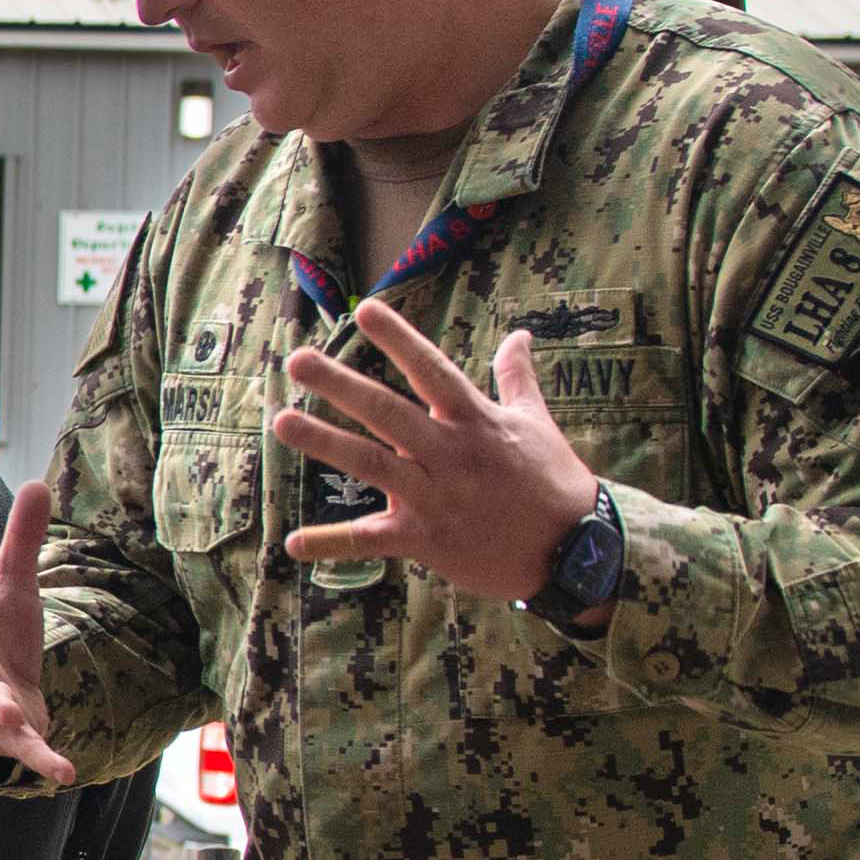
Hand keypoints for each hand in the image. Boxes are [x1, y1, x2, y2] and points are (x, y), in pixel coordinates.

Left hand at [272, 301, 597, 604]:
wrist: (577, 550)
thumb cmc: (554, 480)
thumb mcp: (537, 422)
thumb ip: (517, 378)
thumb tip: (519, 334)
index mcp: (476, 421)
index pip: (431, 370)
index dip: (399, 339)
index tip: (365, 309)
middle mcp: (450, 453)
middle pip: (388, 412)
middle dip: (341, 386)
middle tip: (297, 360)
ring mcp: (435, 497)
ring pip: (372, 464)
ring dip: (325, 444)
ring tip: (282, 423)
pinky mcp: (425, 538)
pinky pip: (371, 540)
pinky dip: (333, 542)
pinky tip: (294, 544)